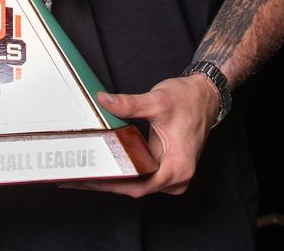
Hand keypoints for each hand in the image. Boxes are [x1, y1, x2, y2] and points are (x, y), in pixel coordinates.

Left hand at [63, 75, 219, 197]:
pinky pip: (142, 175)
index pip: (139, 185)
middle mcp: (177, 177)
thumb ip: (129, 104)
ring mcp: (172, 174)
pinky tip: (105, 163)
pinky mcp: (166, 168)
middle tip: (78, 174)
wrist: (205, 96)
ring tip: (87, 170)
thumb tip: (104, 101)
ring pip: (138, 183)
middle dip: (107, 182)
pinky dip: (124, 170)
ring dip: (114, 177)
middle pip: (136, 188)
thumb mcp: (158, 101)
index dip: (112, 184)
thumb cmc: (188, 100)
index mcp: (178, 167)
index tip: (89, 178)